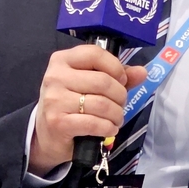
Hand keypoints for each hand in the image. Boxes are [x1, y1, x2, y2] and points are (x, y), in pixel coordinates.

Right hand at [29, 46, 146, 175]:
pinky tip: (109, 128)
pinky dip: (108, 127)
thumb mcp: (89, 84)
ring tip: (116, 118)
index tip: (121, 80)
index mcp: (62, 60)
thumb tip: (142, 72)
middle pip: (103, 81)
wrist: (46, 133)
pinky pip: (94, 123)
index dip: (115, 67)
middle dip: (120, 95)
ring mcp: (55, 100)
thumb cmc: (70, 103)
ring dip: (116, 114)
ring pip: (101, 104)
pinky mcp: (57, 122)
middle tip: (120, 104)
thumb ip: (116, 76)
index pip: (95, 54)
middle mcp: (55, 76)